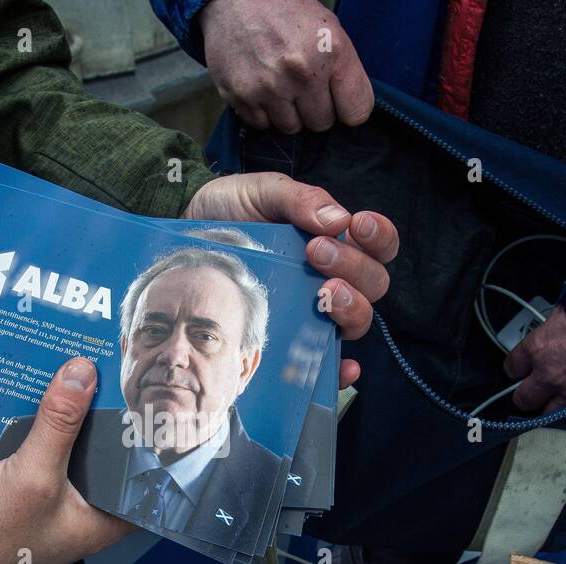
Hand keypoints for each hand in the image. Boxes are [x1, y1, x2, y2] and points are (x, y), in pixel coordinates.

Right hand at [0, 357, 130, 563]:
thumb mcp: (33, 474)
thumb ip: (60, 423)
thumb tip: (83, 371)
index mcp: (104, 520)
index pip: (143, 474)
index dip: (148, 437)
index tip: (150, 395)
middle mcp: (85, 509)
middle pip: (105, 453)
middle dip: (103, 416)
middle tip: (110, 369)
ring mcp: (54, 498)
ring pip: (71, 448)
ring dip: (68, 417)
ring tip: (78, 369)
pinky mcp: (25, 487)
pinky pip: (41, 448)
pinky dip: (39, 425)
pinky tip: (38, 393)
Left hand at [184, 172, 398, 386]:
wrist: (187, 239)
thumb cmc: (229, 212)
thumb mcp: (260, 192)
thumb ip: (298, 198)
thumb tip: (337, 220)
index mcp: (334, 240)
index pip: (377, 245)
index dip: (378, 237)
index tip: (357, 225)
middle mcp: (333, 278)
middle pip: (373, 283)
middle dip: (354, 267)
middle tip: (318, 253)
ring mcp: (315, 311)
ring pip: (358, 319)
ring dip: (351, 307)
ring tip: (323, 294)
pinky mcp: (293, 339)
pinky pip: (328, 362)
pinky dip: (341, 368)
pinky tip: (342, 366)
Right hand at [199, 0, 372, 132]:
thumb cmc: (286, 10)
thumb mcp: (328, 28)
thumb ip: (343, 70)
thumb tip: (349, 111)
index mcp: (331, 51)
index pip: (357, 112)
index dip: (348, 108)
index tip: (338, 101)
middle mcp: (301, 73)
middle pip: (321, 123)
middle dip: (314, 108)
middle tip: (302, 84)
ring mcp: (268, 87)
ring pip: (291, 127)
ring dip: (288, 112)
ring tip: (279, 83)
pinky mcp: (240, 96)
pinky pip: (261, 124)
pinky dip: (262, 111)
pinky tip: (259, 86)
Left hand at [502, 305, 565, 412]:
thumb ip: (557, 323)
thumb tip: (558, 323)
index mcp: (540, 348)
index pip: (513, 366)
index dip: (518, 368)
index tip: (521, 369)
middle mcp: (550, 375)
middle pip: (523, 398)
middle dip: (529, 394)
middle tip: (536, 390)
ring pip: (549, 414)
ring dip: (553, 408)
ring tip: (562, 400)